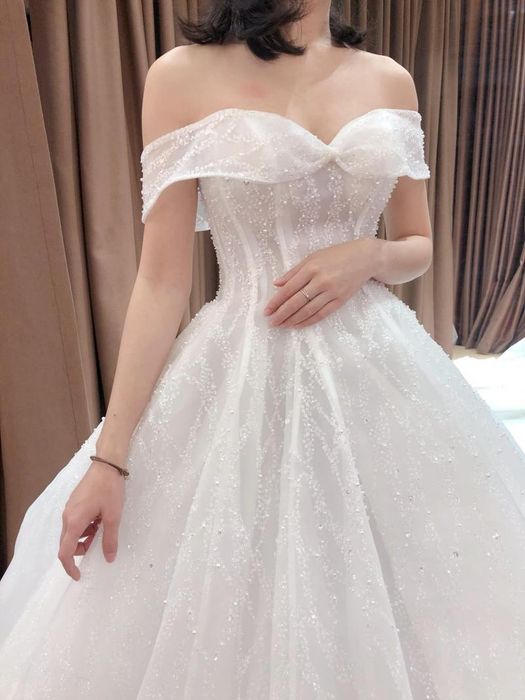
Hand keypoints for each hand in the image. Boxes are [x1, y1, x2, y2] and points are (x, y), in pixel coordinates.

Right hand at [58, 460, 125, 580]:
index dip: (70, 567)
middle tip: (99, 545)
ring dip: (86, 537)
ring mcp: (69, 508)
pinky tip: (100, 518)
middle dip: (82, 549)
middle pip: (68, 543)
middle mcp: (67, 516)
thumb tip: (109, 558)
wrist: (106, 464)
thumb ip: (110, 539)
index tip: (79, 576)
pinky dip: (86, 527)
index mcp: (74, 522)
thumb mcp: (113, 516)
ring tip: (103, 527)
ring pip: (72, 532)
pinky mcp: (74, 503)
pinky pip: (75, 522)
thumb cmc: (109, 489)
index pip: (65, 552)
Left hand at [263, 238, 378, 327]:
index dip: (276, 301)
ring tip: (282, 325)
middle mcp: (320, 281)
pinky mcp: (340, 300)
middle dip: (282, 314)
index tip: (267, 310)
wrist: (365, 258)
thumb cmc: (337, 254)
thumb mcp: (314, 257)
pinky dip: (308, 321)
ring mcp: (331, 292)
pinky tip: (298, 325)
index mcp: (311, 268)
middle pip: (296, 302)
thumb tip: (277, 284)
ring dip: (293, 320)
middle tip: (271, 323)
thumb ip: (294, 271)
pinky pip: (321, 314)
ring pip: (308, 311)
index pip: (289, 289)